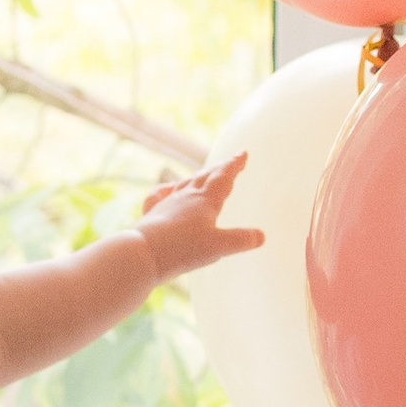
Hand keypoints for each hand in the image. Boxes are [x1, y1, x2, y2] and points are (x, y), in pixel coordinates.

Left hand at [135, 152, 263, 285]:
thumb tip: (261, 236)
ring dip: (198, 176)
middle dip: (220, 168)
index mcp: (206, 200)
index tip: (242, 153)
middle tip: (231, 161)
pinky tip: (168, 190)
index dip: (234, 164)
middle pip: (206, 176)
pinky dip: (167, 189)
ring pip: (186, 183)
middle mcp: (186, 196)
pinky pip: (160, 194)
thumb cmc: (183, 249)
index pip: (223, 177)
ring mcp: (168, 202)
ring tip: (203, 174)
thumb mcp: (218, 247)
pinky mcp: (153, 213)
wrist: (144, 253)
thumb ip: (240, 240)